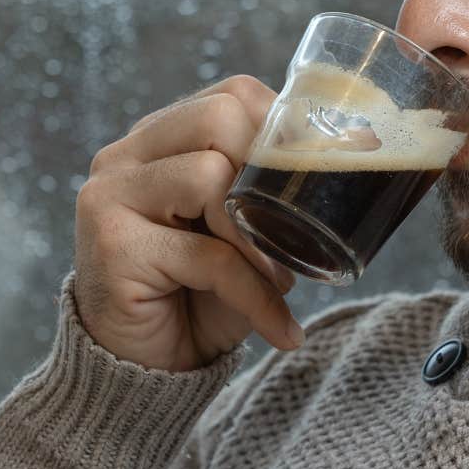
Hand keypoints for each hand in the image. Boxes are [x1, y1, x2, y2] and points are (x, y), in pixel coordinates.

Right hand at [72, 75, 300, 371]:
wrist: (143, 371)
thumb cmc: (199, 295)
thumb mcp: (239, 233)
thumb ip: (268, 191)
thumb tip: (359, 154)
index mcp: (157, 140)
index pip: (230, 96)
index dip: (284, 129)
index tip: (317, 177)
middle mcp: (124, 157)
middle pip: (217, 118)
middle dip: (268, 172)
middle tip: (290, 227)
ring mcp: (109, 196)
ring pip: (208, 176)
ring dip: (258, 238)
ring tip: (278, 280)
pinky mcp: (113, 246)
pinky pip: (208, 256)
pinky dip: (257, 295)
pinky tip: (280, 329)